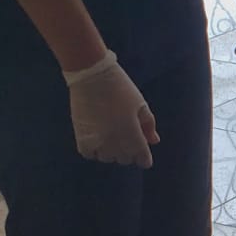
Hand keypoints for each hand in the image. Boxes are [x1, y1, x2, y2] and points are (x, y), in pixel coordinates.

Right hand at [64, 51, 158, 167]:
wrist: (92, 76)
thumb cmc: (121, 88)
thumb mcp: (141, 105)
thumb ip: (148, 125)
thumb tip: (154, 141)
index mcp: (133, 135)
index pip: (142, 159)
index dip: (144, 158)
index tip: (142, 153)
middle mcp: (116, 143)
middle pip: (125, 160)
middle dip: (128, 152)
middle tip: (125, 137)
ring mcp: (98, 142)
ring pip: (107, 158)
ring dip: (111, 151)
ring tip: (110, 136)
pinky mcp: (81, 138)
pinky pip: (90, 154)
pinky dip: (94, 150)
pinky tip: (96, 139)